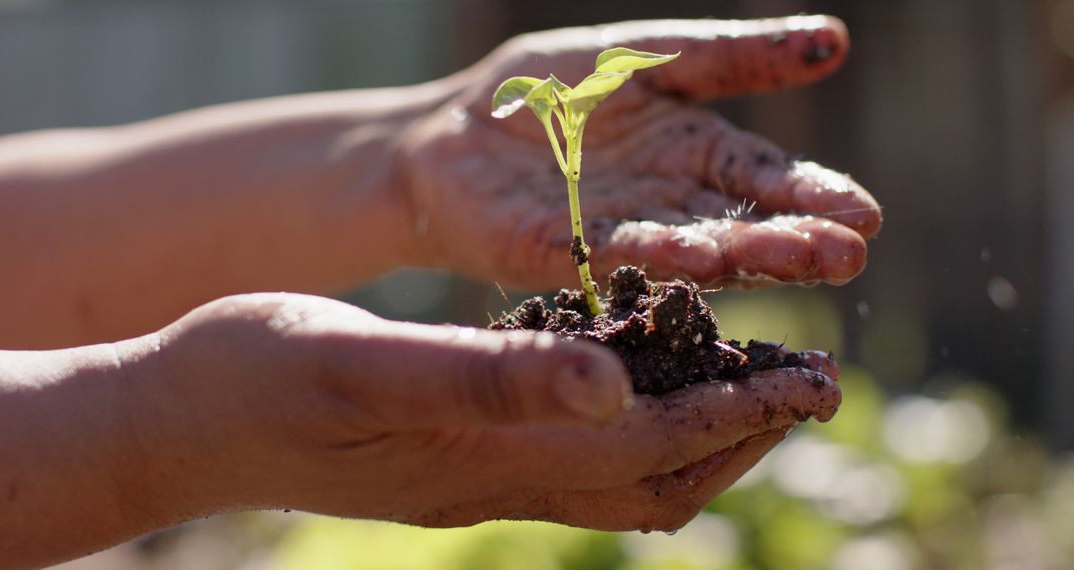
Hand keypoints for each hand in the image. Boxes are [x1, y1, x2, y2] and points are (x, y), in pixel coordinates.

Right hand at [148, 293, 839, 531]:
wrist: (177, 421)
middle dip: (742, 432)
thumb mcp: (363, 362)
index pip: (648, 449)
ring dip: (695, 433)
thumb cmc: (254, 378)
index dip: (738, 414)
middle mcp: (493, 483)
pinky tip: (635, 377)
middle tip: (811, 377)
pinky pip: (569, 459)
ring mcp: (473, 479)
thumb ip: (484, 373)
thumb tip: (613, 380)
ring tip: (749, 377)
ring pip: (620, 477)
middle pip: (655, 480)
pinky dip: (628, 423)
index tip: (814, 376)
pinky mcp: (452, 462)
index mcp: (483, 458)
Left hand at [401, 15, 880, 289]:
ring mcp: (618, 234)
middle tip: (849, 255)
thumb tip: (835, 40)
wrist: (453, 127)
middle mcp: (667, 205)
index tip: (867, 213)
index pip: (765, 178)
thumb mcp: (646, 57)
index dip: (814, 195)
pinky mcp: (561, 251)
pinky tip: (698, 255)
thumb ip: (729, 55)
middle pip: (739, 223)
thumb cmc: (550, 90)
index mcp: (693, 155)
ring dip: (744, 255)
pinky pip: (616, 251)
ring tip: (799, 261)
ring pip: (691, 246)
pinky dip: (657, 253)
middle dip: (794, 239)